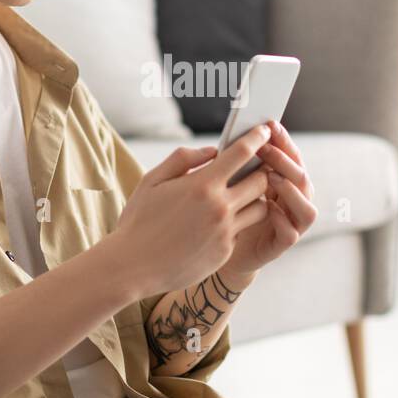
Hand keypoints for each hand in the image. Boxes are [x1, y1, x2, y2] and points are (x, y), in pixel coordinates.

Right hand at [111, 125, 272, 299]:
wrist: (133, 267)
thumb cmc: (139, 221)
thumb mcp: (152, 180)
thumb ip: (182, 159)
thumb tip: (212, 151)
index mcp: (202, 185)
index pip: (242, 153)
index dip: (258, 137)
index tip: (265, 130)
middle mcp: (219, 208)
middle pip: (261, 180)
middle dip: (263, 169)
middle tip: (259, 163)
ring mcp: (225, 232)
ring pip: (261, 207)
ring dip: (256, 197)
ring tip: (243, 192)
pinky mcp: (225, 252)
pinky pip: (243, 230)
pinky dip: (238, 221)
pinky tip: (221, 220)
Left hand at [219, 119, 316, 280]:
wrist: (216, 249)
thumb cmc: (223, 211)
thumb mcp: (230, 183)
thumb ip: (238, 163)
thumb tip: (237, 136)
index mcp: (283, 183)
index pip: (292, 158)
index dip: (284, 141)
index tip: (270, 124)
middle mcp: (292, 202)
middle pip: (302, 178)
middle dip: (285, 160)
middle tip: (265, 148)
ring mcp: (290, 225)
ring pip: (307, 207)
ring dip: (292, 190)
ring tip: (271, 177)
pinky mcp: (279, 246)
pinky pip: (291, 233)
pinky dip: (283, 220)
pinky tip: (269, 208)